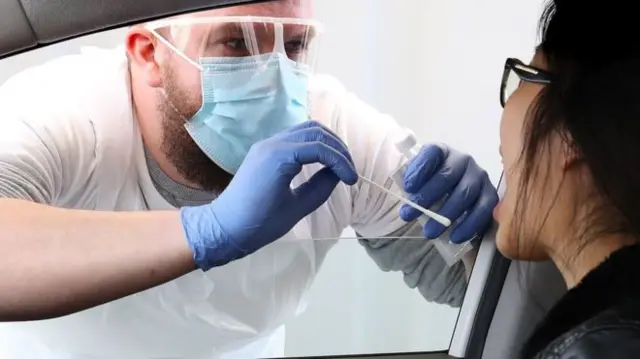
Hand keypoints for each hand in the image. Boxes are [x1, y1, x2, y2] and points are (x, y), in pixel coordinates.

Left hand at [179, 121, 357, 269]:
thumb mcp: (297, 209)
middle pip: (315, 131)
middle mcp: (272, 143)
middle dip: (337, 148)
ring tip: (338, 164)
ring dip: (326, 143)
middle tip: (349, 171)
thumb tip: (336, 173)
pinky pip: (294, 138)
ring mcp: (267, 145)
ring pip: (305, 130)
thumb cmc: (259, 224)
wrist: (225, 228)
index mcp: (279, 157)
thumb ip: (320, 188)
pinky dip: (312, 145)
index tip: (352, 181)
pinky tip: (321, 162)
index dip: (341, 162)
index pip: (320, 148)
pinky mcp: (264, 151)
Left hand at [399, 144, 497, 243]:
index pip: (432, 153)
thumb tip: (407, 201)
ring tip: (429, 232)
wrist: (453, 195)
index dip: (420, 169)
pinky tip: (455, 237)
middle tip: (409, 215)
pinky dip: (468, 225)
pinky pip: (483, 210)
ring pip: (465, 194)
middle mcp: (463, 160)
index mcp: (442, 152)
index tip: (408, 188)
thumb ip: (410, 183)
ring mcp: (479, 176)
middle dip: (426, 196)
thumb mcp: (417, 180)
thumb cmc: (430, 186)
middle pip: (447, 175)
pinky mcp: (490, 194)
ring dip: (445, 215)